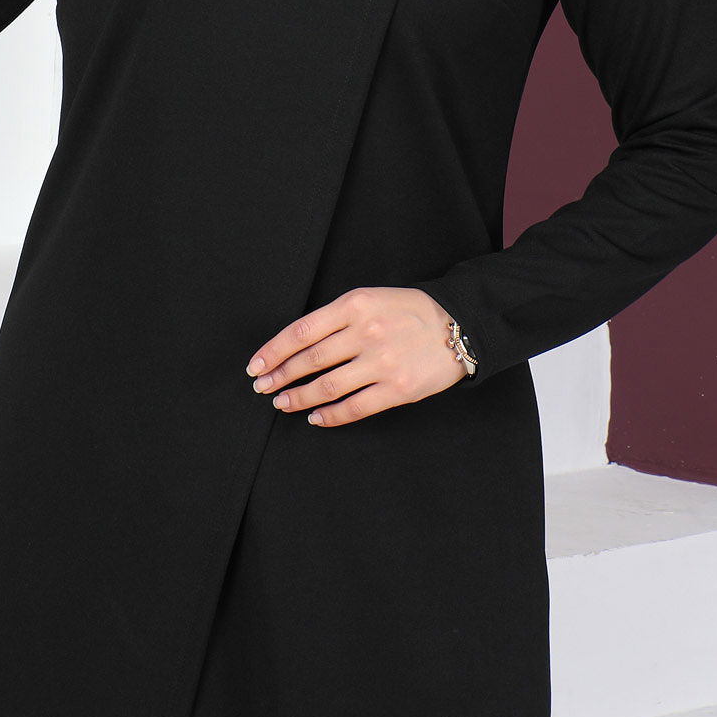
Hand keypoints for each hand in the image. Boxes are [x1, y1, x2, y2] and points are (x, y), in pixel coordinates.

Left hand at [244, 286, 466, 428]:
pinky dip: (329, 415)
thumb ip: (337, 319)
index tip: (256, 366)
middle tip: (263, 387)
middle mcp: (366, 333)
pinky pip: (354, 407)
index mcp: (355, 305)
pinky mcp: (397, 389)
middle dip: (280, 376)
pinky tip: (316, 417)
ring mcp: (382, 362)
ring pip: (327, 387)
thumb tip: (297, 346)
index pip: (301, 331)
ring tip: (283, 403)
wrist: (460, 326)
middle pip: (309, 360)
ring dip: (298, 397)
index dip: (273, 351)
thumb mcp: (370, 299)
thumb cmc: (409, 311)